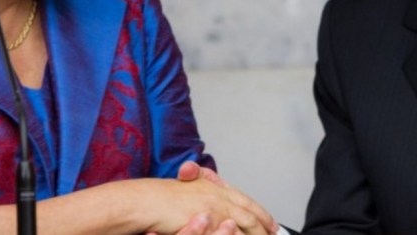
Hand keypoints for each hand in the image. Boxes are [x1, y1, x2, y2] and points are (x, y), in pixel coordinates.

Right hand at [142, 162, 277, 234]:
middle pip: (247, 211)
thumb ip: (201, 196)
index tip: (270, 222)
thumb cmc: (158, 202)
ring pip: (243, 223)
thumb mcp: (185, 193)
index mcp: (212, 187)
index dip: (258, 211)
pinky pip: (232, 230)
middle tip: (274, 231)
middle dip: (263, 223)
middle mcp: (216, 195)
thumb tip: (215, 210)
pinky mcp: (208, 218)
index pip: (242, 200)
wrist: (143, 202)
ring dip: (256, 232)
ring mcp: (214, 207)